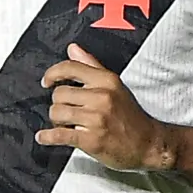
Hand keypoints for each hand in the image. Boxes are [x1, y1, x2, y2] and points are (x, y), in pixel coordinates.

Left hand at [37, 46, 168, 170]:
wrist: (148, 144)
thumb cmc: (131, 116)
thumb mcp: (115, 86)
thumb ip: (91, 65)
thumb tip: (72, 48)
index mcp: (106, 81)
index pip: (70, 68)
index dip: (53, 73)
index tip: (46, 81)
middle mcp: (101, 97)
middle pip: (59, 94)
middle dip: (58, 104)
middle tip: (66, 112)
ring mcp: (96, 119)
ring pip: (57, 113)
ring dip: (56, 120)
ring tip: (65, 124)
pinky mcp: (91, 139)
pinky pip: (60, 135)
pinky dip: (48, 137)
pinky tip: (44, 137)